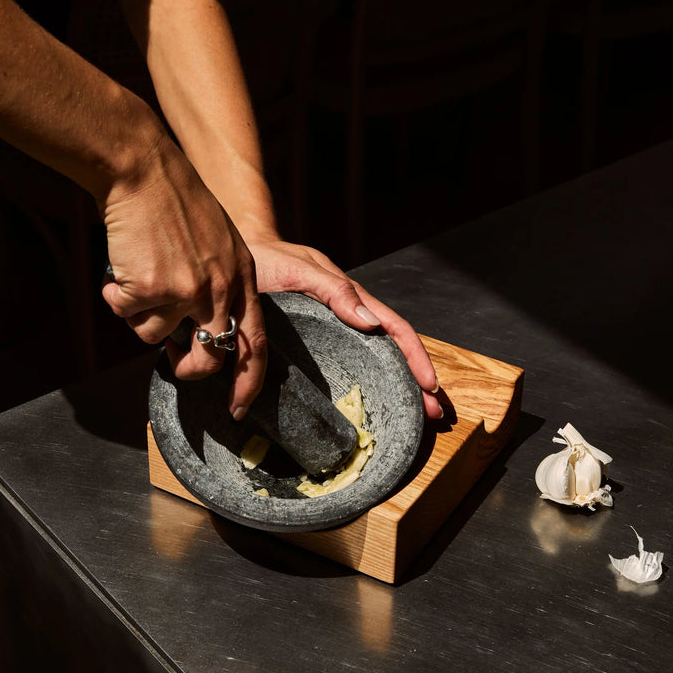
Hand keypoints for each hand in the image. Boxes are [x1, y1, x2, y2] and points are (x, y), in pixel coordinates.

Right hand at [101, 134, 266, 417]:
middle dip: (187, 368)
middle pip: (209, 358)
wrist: (144, 169)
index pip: (255, 342)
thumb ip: (218, 282)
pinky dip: (117, 296)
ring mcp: (187, 290)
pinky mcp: (154, 287)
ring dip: (140, 313)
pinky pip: (127, 314)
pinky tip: (123, 266)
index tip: (239, 407)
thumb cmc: (173, 201)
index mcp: (243, 276)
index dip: (248, 380)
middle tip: (173, 359)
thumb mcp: (217, 241)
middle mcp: (220, 288)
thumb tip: (204, 331)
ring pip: (156, 336)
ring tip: (140, 274)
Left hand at [246, 237, 442, 419]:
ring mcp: (335, 329)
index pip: (395, 329)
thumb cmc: (269, 260)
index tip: (429, 385)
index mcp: (352, 298)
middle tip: (433, 414)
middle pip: (393, 350)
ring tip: (414, 415)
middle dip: (416, 381)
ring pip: (375, 358)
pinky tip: (371, 403)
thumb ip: (334, 291)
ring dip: (398, 385)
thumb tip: (371, 323)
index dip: (415, 357)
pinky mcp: (317, 340)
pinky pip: (349, 362)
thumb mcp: (300, 270)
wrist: (239, 257)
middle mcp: (349, 316)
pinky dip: (368, 382)